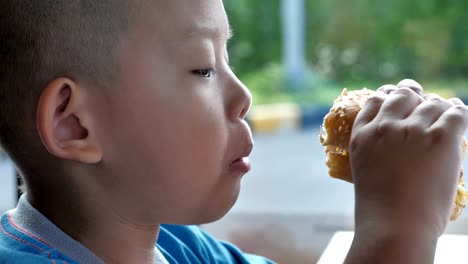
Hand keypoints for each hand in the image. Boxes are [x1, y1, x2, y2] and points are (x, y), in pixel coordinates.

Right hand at [345, 80, 467, 262]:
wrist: (395, 226)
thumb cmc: (380, 209)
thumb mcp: (366, 171)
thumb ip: (378, 152)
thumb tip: (398, 147)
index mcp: (363, 136)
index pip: (376, 101)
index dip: (388, 95)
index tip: (397, 97)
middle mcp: (386, 127)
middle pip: (403, 95)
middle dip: (414, 94)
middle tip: (422, 99)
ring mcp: (413, 131)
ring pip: (433, 103)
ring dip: (440, 107)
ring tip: (446, 114)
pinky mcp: (440, 138)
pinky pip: (456, 113)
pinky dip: (460, 112)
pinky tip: (460, 115)